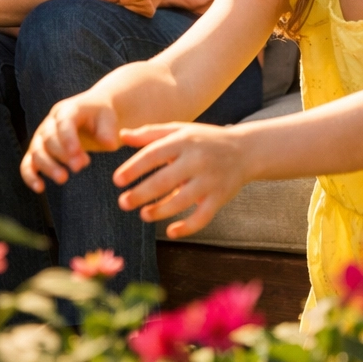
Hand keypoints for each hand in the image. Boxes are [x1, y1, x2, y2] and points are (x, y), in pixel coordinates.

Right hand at [19, 94, 119, 191]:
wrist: (93, 114)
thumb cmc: (101, 118)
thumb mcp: (109, 120)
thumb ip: (107, 132)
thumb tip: (107, 144)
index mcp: (68, 110)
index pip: (64, 123)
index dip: (69, 139)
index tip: (81, 157)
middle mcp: (50, 123)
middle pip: (49, 138)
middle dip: (63, 155)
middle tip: (80, 166)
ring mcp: (41, 137)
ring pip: (36, 151)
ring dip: (48, 166)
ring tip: (63, 178)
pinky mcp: (38, 152)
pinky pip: (27, 164)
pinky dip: (30, 176)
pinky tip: (40, 188)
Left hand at [111, 122, 247, 238]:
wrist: (245, 150)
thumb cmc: (204, 139)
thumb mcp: (179, 130)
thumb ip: (150, 134)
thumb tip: (121, 136)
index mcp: (184, 140)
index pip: (154, 154)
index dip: (134, 168)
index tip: (117, 180)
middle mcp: (197, 160)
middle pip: (165, 180)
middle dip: (142, 193)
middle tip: (123, 203)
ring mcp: (210, 180)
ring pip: (182, 201)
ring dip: (160, 210)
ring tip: (143, 215)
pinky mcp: (220, 197)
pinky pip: (203, 217)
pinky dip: (187, 227)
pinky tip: (171, 232)